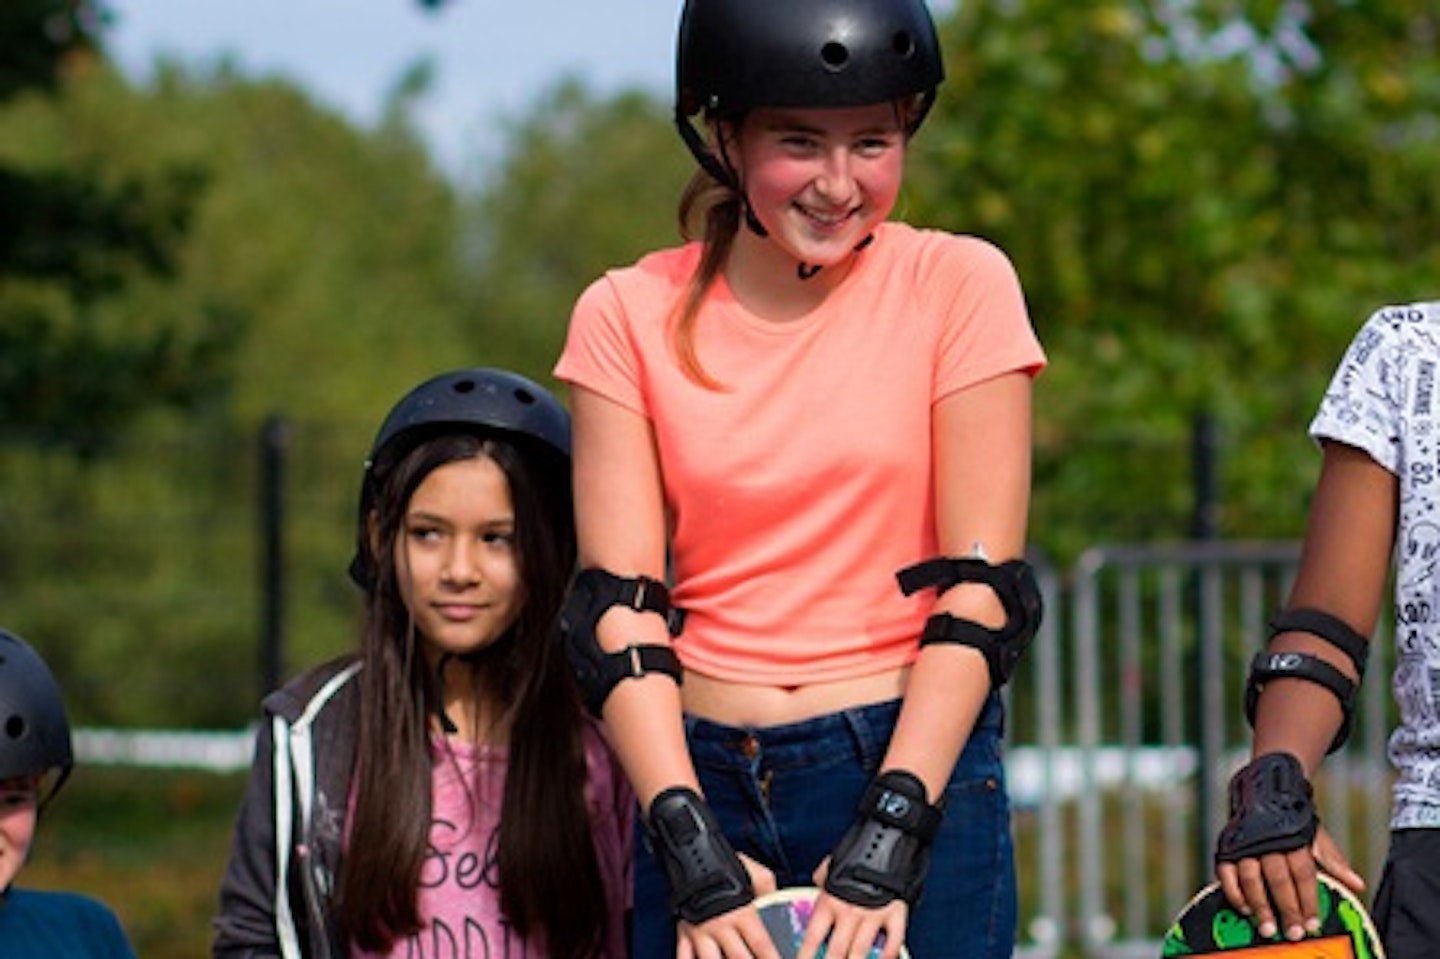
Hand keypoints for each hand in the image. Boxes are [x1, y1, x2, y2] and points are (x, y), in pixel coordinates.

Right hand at [676, 855, 780, 958]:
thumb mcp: (757, 874)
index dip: (772, 958)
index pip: (761, 944)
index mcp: (741, 912)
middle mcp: (721, 924)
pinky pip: (684, 956)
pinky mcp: (683, 933)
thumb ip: (770, 894)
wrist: (693, 853)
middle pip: (739, 958)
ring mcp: (700, 931)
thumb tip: (783, 910)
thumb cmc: (727, 865)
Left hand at [797, 858, 908, 958]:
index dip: (805, 956)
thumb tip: (815, 882)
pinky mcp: (896, 914)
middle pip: (836, 951)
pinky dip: (888, 956)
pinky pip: (893, 943)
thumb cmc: (858, 850)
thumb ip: (823, 878)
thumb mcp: (833, 863)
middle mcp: (849, 911)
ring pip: (861, 952)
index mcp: (830, 900)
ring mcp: (873, 914)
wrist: (887, 836)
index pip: (813, 937)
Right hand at [1216, 825, 1363, 941]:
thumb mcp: (1316, 837)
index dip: (1309, 901)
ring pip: (1251, 878)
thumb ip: (1334, 862)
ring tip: (1267, 928)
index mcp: (1293, 839)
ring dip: (1259, 906)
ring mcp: (1245, 845)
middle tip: (1292, 933)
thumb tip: (1358, 885)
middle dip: (1286, 909)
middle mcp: (1268, 842)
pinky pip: (1226, 873)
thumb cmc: (1292, 822)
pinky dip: (1234, 892)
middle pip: (1278, 880)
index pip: (1303, 875)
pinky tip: (1244, 908)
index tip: (1313, 924)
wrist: (1264, 793)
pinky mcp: (1227, 848)